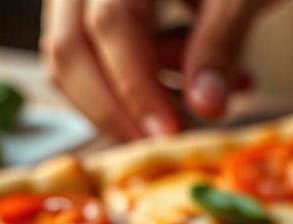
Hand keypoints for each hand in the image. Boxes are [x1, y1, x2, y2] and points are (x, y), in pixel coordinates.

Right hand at [41, 0, 272, 139]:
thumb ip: (222, 42)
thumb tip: (206, 108)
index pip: (110, 26)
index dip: (137, 87)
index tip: (170, 135)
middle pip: (70, 46)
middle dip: (115, 106)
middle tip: (163, 142)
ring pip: (75, 53)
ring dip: (133, 91)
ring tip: (206, 96)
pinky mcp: (96, 5)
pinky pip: (96, 49)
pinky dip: (142, 73)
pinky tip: (199, 76)